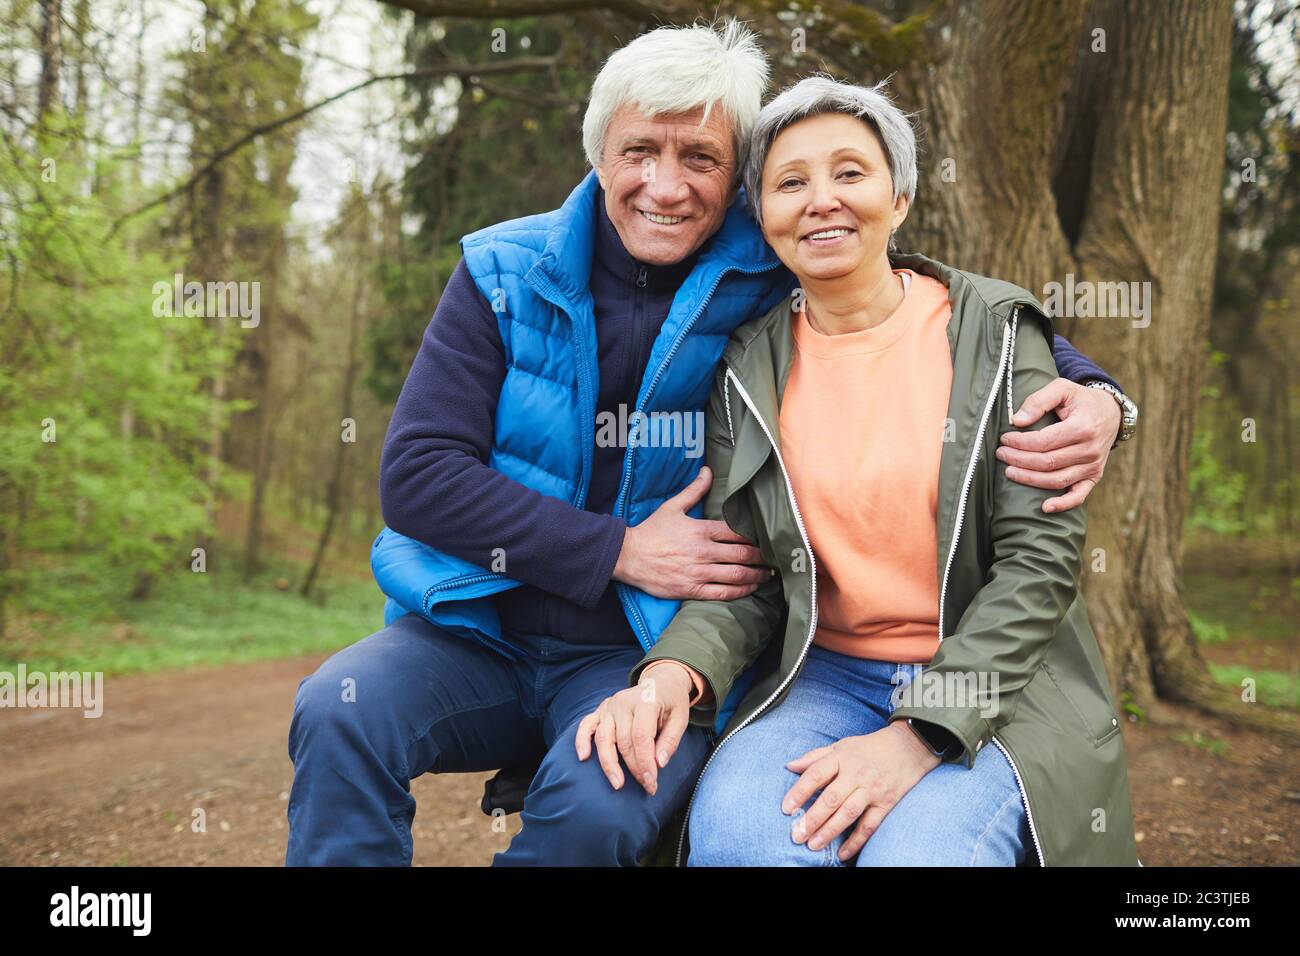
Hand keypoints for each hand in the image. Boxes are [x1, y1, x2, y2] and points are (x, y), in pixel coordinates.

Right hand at [574, 660, 699, 794]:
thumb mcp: (681, 718)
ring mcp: (609, 705)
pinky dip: (581, 741)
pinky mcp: (600, 710)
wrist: (660, 682)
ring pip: (604, 738)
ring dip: (609, 764)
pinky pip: (586, 725)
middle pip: (624, 741)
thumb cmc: (671, 703)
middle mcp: (623, 702)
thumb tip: (658, 764)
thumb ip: (670, 741)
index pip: (641, 736)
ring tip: (617, 784)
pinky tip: (583, 757)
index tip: (651, 783)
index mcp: (646, 701)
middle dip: (634, 768)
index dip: (645, 762)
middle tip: (646, 787)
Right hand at [612, 465, 774, 599]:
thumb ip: (694, 490)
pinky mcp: (692, 590)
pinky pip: (722, 593)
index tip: (766, 539)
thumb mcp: (672, 507)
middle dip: (761, 557)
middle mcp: (703, 551)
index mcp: (700, 530)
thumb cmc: (651, 531)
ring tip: (767, 575)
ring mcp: (698, 572)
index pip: (736, 533)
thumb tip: (707, 471)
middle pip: (742, 554)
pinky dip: (740, 591)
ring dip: (756, 575)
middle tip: (773, 559)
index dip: (755, 537)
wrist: (628, 556)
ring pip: (736, 575)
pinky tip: (750, 588)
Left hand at [782, 722, 938, 861]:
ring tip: (813, 845)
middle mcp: (856, 774)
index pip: (816, 775)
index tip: (786, 808)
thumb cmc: (869, 747)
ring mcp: (872, 790)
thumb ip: (815, 757)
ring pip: (848, 814)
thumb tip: (790, 766)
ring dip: (829, 831)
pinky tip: (842, 853)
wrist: (909, 747)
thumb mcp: (842, 745)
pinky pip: (869, 825)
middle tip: (796, 835)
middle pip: (831, 798)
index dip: (799, 792)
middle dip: (812, 819)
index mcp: (842, 758)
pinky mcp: (886, 804)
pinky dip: (856, 841)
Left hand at [995, 378, 1120, 512]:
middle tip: (1000, 454)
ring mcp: (1093, 466)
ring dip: (1029, 479)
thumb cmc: (1081, 400)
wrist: (1110, 412)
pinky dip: (1062, 504)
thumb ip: (1039, 400)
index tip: (1004, 439)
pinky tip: (1044, 507)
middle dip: (1019, 460)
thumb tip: (1017, 420)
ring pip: (1056, 480)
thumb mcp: (1062, 388)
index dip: (1020, 443)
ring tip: (1009, 472)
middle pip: (1047, 462)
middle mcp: (1090, 450)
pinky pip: (1079, 496)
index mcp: (1082, 427)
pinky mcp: (1094, 477)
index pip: (1044, 442)